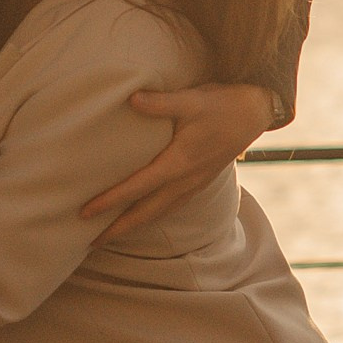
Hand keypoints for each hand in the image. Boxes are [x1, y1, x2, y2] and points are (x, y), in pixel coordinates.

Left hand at [81, 80, 277, 237]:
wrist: (256, 112)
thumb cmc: (223, 104)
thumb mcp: (193, 99)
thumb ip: (161, 102)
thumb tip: (131, 99)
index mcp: (179, 163)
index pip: (137, 187)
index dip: (110, 200)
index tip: (86, 212)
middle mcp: (186, 181)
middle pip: (146, 213)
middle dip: (118, 229)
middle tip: (91, 243)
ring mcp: (195, 184)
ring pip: (159, 213)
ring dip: (134, 226)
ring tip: (111, 235)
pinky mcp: (200, 181)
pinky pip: (171, 206)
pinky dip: (152, 215)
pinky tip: (143, 216)